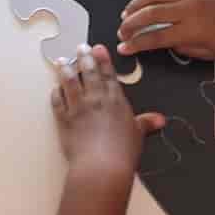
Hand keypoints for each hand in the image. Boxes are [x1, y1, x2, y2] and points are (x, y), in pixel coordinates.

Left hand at [51, 45, 164, 177]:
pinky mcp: (64, 120)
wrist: (101, 166)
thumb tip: (159, 119)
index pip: (108, 75)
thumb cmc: (122, 152)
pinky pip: (57, 102)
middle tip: (80, 48)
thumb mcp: (138, 135)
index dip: (103, 60)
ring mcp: (78, 108)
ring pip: (69, 83)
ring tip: (62, 61)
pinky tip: (55, 88)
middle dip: (84, 58)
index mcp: (115, 100)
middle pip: (88, 73)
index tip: (98, 48)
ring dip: (65, 70)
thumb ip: (146, 123)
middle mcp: (96, 99)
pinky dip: (56, 93)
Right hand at [118, 0, 214, 59]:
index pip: (155, 37)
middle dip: (130, 24)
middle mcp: (187, 9)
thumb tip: (164, 42)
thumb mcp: (209, 53)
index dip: (136, 44)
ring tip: (125, 14)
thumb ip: (183, 48)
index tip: (123, 49)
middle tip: (120, 32)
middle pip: (149, 14)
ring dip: (136, 4)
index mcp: (192, 30)